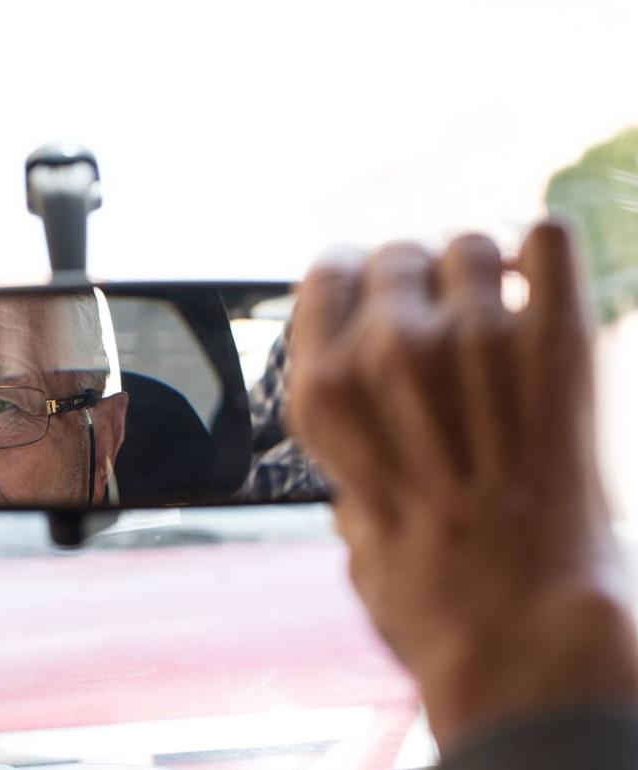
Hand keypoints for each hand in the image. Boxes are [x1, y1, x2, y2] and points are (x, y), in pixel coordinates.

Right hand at [288, 223, 637, 748]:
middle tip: (442, 324)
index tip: (372, 300)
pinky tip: (539, 290)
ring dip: (481, 275)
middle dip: (416, 283)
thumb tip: (380, 417)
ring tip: (498, 316)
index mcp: (325, 386)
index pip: (328, 272)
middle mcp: (390, 347)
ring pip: (471, 242)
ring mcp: (475, 337)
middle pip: (398, 254)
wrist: (518, 623)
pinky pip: (546, 238)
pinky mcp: (556, 339)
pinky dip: (543, 257)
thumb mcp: (346, 512)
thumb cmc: (424, 586)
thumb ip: (356, 449)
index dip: (353, 285)